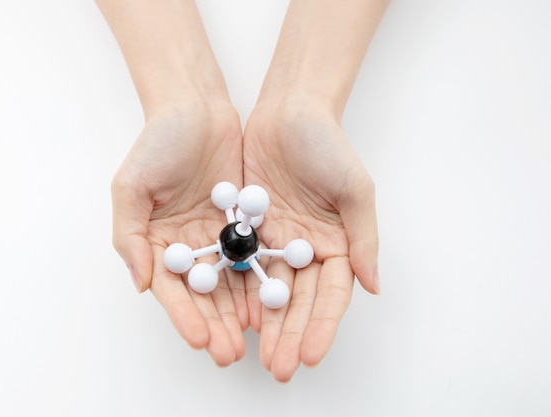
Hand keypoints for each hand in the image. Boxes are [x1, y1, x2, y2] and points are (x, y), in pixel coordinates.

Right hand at [111, 101, 247, 365]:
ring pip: (230, 282)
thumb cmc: (157, 143)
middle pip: (202, 294)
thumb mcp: (131, 186)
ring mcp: (217, 236)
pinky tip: (270, 302)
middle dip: (215, 324)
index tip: (199, 340)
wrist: (196, 109)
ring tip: (252, 341)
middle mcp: (186, 246)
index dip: (183, 316)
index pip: (170, 289)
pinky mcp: (244, 223)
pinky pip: (254, 255)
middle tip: (230, 353)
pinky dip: (260, 279)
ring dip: (239, 312)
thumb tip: (141, 282)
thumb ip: (130, 235)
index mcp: (156, 243)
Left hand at [243, 100, 379, 381]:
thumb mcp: (355, 189)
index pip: (330, 295)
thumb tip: (375, 286)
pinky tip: (231, 316)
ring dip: (262, 324)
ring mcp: (274, 242)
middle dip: (288, 335)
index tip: (309, 356)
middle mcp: (305, 249)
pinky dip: (236, 291)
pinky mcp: (246, 229)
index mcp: (336, 244)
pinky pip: (240, 265)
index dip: (322, 327)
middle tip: (277, 368)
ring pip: (268, 290)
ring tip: (252, 355)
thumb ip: (363, 238)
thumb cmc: (328, 146)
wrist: (287, 112)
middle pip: (297, 301)